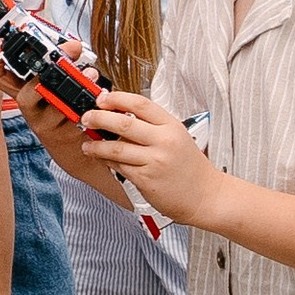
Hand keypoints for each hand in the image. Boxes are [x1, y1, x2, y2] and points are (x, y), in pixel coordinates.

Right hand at [0, 40, 87, 146]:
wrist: (71, 144)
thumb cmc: (61, 108)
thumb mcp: (54, 83)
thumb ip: (62, 62)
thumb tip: (73, 45)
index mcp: (22, 90)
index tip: (1, 46)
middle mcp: (29, 108)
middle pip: (25, 95)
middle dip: (46, 74)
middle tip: (64, 57)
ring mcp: (44, 123)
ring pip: (54, 108)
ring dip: (76, 88)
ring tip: (90, 75)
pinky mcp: (63, 134)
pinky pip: (76, 119)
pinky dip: (89, 104)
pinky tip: (97, 95)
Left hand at [79, 90, 218, 222]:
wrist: (206, 196)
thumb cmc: (190, 168)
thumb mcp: (177, 138)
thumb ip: (152, 127)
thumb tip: (120, 117)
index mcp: (171, 126)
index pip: (140, 105)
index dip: (117, 99)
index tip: (102, 98)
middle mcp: (164, 141)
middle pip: (123, 124)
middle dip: (99, 118)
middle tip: (87, 118)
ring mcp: (155, 161)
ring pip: (117, 148)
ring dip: (97, 145)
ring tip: (88, 145)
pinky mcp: (146, 179)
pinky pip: (120, 167)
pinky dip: (107, 161)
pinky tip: (102, 159)